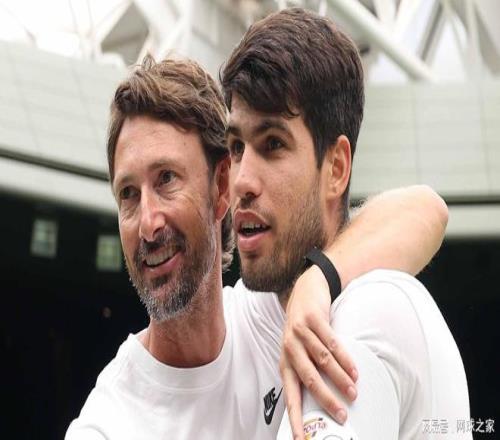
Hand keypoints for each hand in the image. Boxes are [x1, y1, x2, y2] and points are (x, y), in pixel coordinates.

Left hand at [280, 265, 357, 438]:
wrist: (305, 291)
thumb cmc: (303, 329)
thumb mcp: (299, 351)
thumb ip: (306, 372)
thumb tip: (322, 403)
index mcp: (285, 362)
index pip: (290, 395)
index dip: (296, 418)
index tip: (302, 439)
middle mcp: (289, 348)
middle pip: (309, 380)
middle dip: (326, 400)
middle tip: (342, 417)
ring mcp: (299, 332)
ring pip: (322, 362)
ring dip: (339, 379)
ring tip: (353, 393)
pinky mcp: (312, 319)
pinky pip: (330, 342)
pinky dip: (344, 358)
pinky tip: (354, 370)